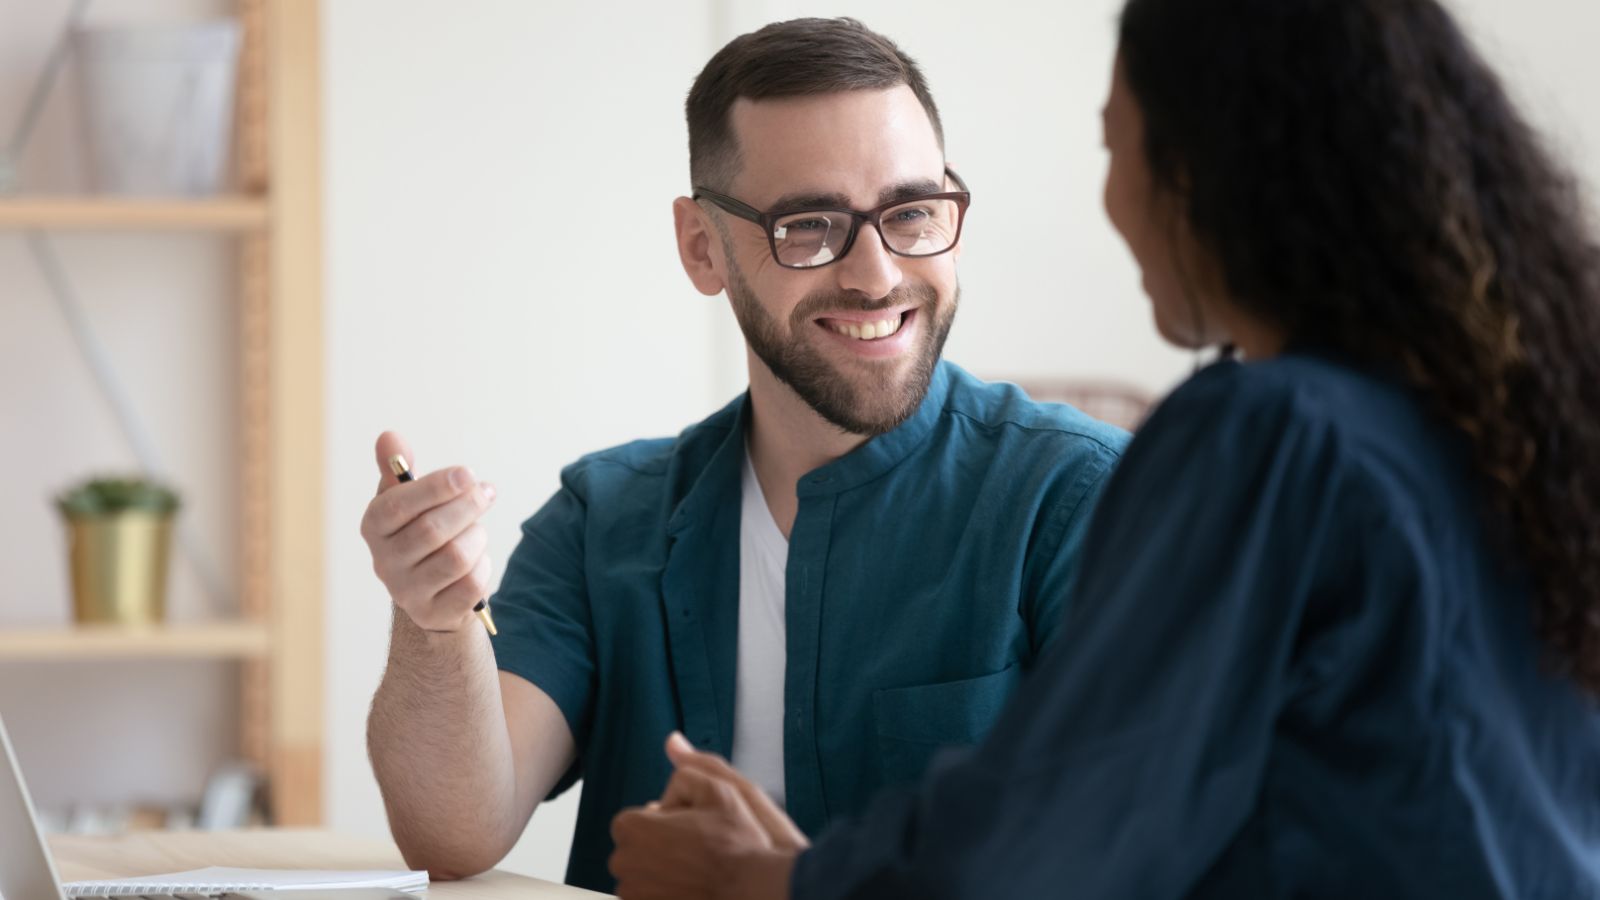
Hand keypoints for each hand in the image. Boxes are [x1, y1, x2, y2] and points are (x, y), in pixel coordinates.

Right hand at [360, 431, 496, 632]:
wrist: (433, 593)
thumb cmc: (421, 535)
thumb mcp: (407, 501)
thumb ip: (398, 469)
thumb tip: (388, 436)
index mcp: (373, 527)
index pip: (397, 506)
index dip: (435, 487)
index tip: (467, 473)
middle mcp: (384, 562)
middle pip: (432, 530)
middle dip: (468, 506)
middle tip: (487, 492)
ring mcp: (408, 591)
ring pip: (456, 557)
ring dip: (476, 537)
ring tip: (476, 530)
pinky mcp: (436, 612)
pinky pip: (472, 584)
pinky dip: (483, 565)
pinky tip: (477, 560)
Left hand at [609, 734, 803, 899]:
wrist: (751, 893)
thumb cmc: (737, 845)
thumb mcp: (718, 789)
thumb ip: (689, 765)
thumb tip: (673, 743)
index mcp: (632, 827)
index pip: (641, 816)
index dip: (671, 818)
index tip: (694, 826)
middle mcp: (623, 862)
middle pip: (640, 845)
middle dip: (663, 844)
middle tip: (699, 848)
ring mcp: (631, 893)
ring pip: (644, 872)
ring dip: (663, 869)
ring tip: (698, 869)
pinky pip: (649, 895)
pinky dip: (665, 891)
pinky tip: (691, 886)